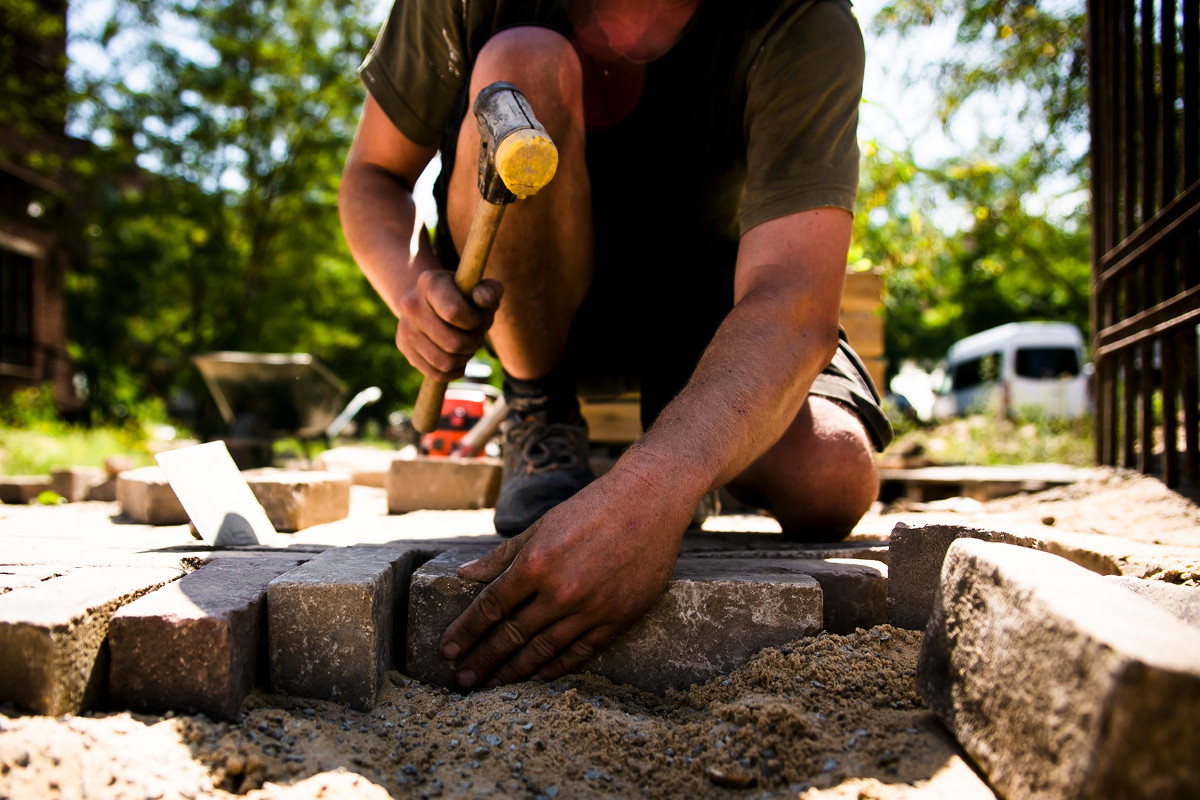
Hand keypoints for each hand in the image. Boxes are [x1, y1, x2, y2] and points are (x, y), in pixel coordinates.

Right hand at [395, 270, 502, 379]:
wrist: (434, 301)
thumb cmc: (466, 297)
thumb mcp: (482, 289)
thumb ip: (490, 291)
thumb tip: (483, 299)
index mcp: (430, 282)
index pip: (454, 312)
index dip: (474, 322)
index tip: (478, 319)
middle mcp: (411, 304)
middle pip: (453, 343)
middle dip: (474, 343)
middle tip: (477, 336)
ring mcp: (404, 327)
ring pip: (445, 362)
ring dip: (464, 358)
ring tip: (467, 345)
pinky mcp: (403, 346)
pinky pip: (436, 373)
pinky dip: (454, 370)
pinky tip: (458, 358)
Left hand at [438, 465, 694, 687]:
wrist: (650, 501)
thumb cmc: (592, 508)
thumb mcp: (542, 525)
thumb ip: (502, 556)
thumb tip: (465, 574)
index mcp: (536, 563)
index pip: (491, 607)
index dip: (466, 631)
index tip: (448, 650)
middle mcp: (561, 590)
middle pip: (512, 635)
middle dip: (484, 660)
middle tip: (463, 680)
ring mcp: (592, 607)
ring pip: (544, 650)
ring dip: (515, 670)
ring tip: (495, 683)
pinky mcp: (619, 617)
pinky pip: (581, 651)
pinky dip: (557, 667)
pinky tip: (539, 676)